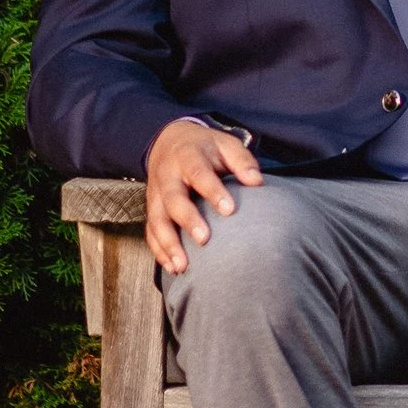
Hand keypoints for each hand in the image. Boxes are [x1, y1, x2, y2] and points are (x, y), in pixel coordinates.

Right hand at [144, 116, 261, 273]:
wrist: (169, 140)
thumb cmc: (205, 147)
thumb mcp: (225, 144)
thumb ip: (241, 161)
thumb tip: (257, 182)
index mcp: (188, 156)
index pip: (199, 173)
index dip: (213, 191)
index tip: (229, 209)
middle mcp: (167, 176)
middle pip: (173, 199)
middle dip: (188, 220)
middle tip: (205, 239)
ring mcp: (156, 194)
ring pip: (157, 220)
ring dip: (168, 243)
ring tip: (183, 265)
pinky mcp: (152, 209)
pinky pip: (151, 232)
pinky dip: (159, 250)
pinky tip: (173, 266)